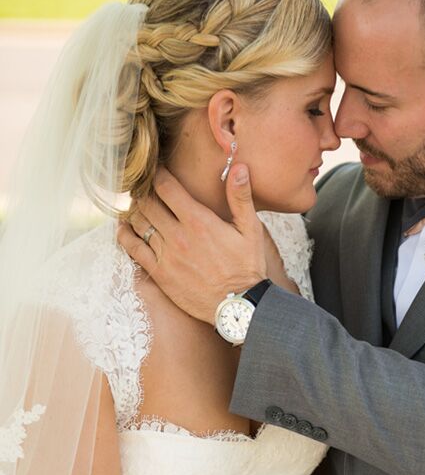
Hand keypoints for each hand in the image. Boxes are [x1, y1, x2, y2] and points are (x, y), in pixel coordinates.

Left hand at [117, 164, 267, 324]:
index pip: (165, 186)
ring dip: (133, 210)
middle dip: (143, 191)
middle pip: (146, 202)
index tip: (156, 170)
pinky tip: (125, 228)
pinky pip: (132, 248)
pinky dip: (124, 234)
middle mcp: (178, 236)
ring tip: (136, 205)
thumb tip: (239, 167)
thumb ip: (240, 197)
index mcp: (198, 221)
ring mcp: (166, 255)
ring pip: (137, 222)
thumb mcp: (250, 230)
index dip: (157, 174)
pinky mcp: (159, 273)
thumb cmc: (247, 267)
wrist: (238, 307)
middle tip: (143, 187)